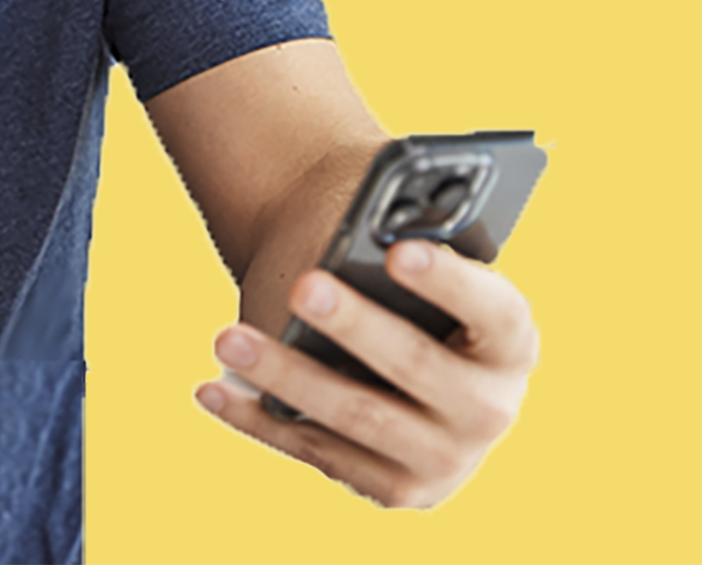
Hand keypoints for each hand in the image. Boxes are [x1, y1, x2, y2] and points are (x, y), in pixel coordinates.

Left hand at [194, 241, 538, 507]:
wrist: (394, 345)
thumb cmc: (394, 280)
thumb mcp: (407, 256)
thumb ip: (390, 244)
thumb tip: (343, 237)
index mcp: (511, 341)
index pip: (495, 311)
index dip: (450, 281)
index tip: (397, 250)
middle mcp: (491, 409)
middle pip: (419, 367)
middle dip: (355, 325)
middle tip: (301, 286)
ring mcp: (445, 459)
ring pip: (359, 416)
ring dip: (288, 376)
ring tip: (228, 338)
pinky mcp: (395, 488)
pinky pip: (317, 452)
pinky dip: (259, 419)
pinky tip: (213, 389)